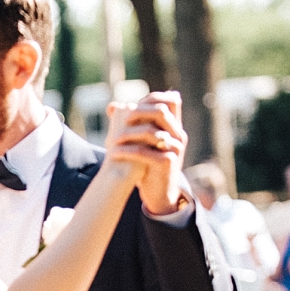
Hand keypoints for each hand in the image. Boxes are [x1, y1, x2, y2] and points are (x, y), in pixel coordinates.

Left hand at [106, 91, 188, 215]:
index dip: (152, 98)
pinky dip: (127, 152)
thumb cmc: (149, 164)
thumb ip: (130, 123)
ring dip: (130, 133)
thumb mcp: (142, 142)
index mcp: (174, 127)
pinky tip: (113, 153)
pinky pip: (145, 153)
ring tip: (112, 138)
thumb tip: (112, 106)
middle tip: (122, 118)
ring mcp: (175, 149)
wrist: (160, 192)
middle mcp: (178, 135)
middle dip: (139, 112)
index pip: (171, 101)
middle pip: (162, 111)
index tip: (131, 105)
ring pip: (152, 132)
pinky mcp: (167, 163)